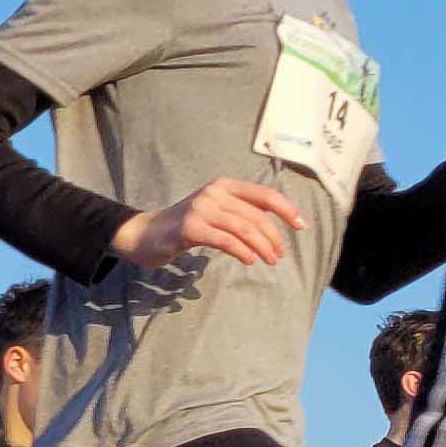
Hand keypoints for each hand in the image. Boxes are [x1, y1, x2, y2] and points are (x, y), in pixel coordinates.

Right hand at [112, 176, 302, 270]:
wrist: (145, 234)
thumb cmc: (184, 226)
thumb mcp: (214, 211)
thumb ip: (239, 212)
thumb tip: (274, 225)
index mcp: (224, 185)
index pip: (264, 194)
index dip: (286, 209)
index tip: (300, 226)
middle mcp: (214, 192)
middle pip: (256, 215)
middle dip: (274, 237)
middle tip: (279, 255)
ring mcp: (201, 208)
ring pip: (244, 228)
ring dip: (262, 247)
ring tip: (270, 261)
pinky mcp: (190, 227)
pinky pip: (225, 240)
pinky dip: (242, 251)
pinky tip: (249, 260)